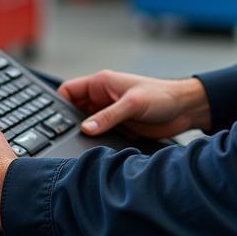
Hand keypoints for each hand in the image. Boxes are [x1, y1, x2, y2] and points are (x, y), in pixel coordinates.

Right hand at [57, 70, 210, 138]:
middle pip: (74, 110)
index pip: (69, 91)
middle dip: (68, 123)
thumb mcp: (133, 104)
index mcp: (101, 84)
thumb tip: (85, 128)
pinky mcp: (118, 127)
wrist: (185, 110)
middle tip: (62, 137)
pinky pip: (99, 135)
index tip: (52, 121)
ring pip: (86, 125)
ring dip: (82, 134)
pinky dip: (95, 142)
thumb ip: (108, 116)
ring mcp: (109, 113)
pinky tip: (92, 151)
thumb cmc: (162, 96)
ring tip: (76, 145)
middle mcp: (102, 98)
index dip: (58, 104)